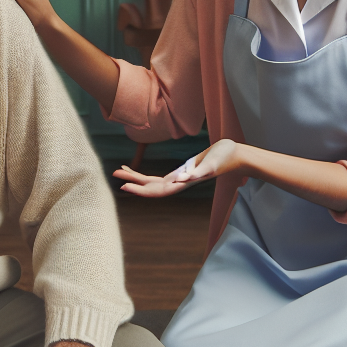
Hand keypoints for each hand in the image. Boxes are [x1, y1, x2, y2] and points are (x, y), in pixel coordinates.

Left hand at [113, 138, 241, 196]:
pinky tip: (133, 169)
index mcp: (182, 183)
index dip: (140, 190)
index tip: (124, 187)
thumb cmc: (224, 158)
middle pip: (149, 187)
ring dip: (134, 178)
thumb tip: (182, 179)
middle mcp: (177, 183)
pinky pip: (155, 176)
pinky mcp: (178, 172)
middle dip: (132, 182)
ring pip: (150, 182)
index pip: (156, 191)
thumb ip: (198, 173)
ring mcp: (177, 179)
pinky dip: (142, 173)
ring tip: (118, 171)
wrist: (233, 155)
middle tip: (114, 174)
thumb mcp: (211, 164)